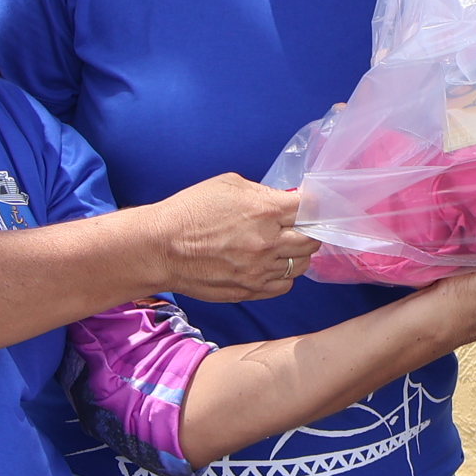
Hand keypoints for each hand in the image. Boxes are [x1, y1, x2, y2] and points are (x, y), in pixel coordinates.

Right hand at [151, 174, 314, 301]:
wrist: (159, 248)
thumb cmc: (190, 211)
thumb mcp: (229, 185)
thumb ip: (264, 193)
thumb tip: (287, 200)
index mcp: (265, 211)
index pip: (313, 208)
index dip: (317, 205)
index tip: (314, 205)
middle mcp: (267, 243)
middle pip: (313, 240)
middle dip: (310, 230)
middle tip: (299, 226)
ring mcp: (259, 271)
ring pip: (301, 265)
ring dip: (297, 254)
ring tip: (282, 246)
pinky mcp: (249, 290)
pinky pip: (284, 286)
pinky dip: (282, 276)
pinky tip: (269, 265)